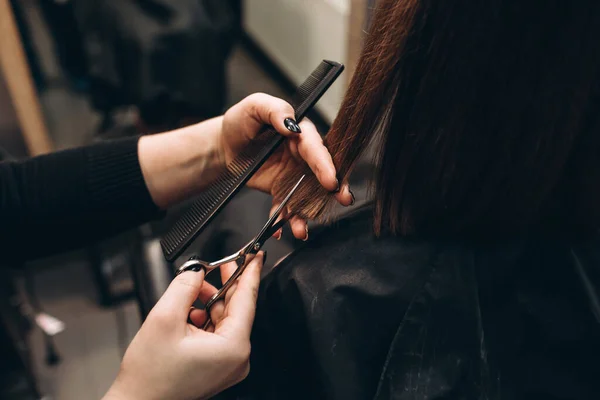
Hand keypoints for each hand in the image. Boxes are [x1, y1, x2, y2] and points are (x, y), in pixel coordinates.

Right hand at [104, 253, 265, 399]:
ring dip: (210, 301)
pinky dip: (206, 317)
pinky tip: (189, 311)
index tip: (255, 255)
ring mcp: (228, 364)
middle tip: (221, 263)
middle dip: (226, 285)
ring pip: (226, 319)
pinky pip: (218, 332)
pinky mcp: (218, 366)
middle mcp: (237, 358)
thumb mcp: (164, 318)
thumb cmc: (150, 376)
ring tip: (192, 291)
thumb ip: (185, 287)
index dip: (251, 273)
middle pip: (237, 309)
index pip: (248, 300)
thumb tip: (197, 269)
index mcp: (233, 347)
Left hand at [220, 93, 353, 239]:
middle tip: (343, 200)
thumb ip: (274, 110)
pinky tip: (280, 230)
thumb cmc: (241, 122)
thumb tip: (290, 123)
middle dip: (334, 188)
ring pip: (306, 195)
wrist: (225, 145)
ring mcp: (293, 175)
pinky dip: (283, 220)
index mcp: (300, 133)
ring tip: (301, 230)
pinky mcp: (281, 190)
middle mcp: (302, 156)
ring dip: (306, 214)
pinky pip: (285, 207)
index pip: (316, 147)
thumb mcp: (255, 106)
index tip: (331, 180)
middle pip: (322, 173)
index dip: (325, 164)